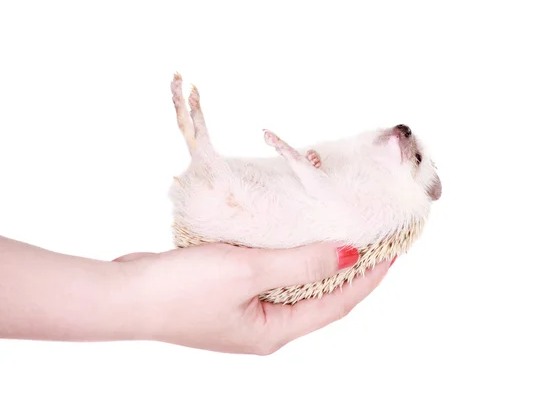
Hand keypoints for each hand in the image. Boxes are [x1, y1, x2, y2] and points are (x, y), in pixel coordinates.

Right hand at [113, 243, 391, 353]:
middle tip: (370, 235)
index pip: (339, 302)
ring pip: (295, 279)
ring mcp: (246, 309)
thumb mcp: (249, 272)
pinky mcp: (229, 291)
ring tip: (337, 227)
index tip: (393, 250)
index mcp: (276, 329)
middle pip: (321, 293)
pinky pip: (269, 270)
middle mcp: (266, 323)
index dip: (369, 277)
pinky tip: (290, 230)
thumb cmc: (181, 291)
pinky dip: (285, 251)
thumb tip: (351, 255)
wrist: (123, 295)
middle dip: (348, 266)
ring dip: (315, 255)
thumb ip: (303, 263)